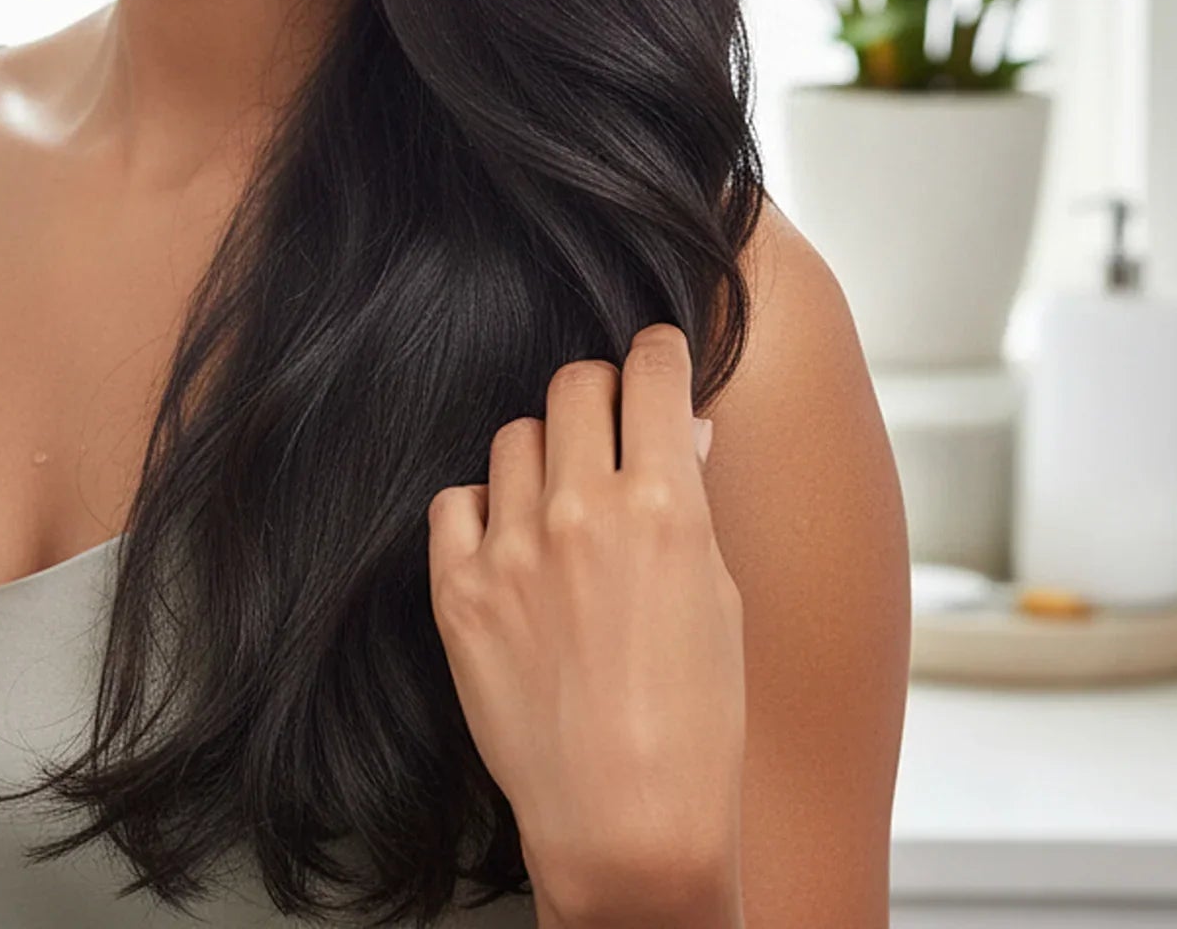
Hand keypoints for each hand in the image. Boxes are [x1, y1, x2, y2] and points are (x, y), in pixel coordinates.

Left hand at [427, 324, 744, 923]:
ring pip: (515, 436)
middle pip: (575, 384)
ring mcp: (512, 547)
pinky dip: (483, 511)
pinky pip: (457, 500)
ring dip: (542, 455)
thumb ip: (690, 502)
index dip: (656, 353)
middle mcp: (581, 510)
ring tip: (561, 506)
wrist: (626, 824)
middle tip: (609, 423)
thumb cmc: (694, 724)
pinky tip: (509, 545)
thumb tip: (681, 428)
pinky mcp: (457, 588)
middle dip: (599, 392)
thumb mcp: (719, 598)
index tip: (654, 355)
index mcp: (662, 505)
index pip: (650, 371)